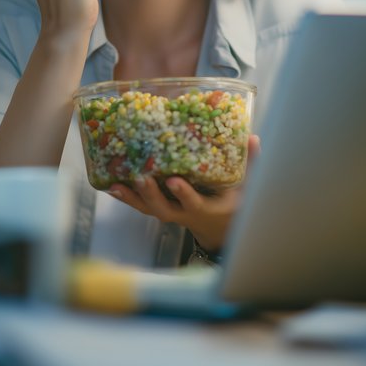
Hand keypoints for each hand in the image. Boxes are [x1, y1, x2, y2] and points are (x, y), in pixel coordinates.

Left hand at [108, 134, 260, 252]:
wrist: (219, 228)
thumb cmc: (232, 202)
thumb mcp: (247, 188)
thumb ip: (251, 164)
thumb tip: (254, 137)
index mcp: (206, 208)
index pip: (193, 202)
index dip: (183, 193)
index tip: (174, 180)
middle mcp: (184, 214)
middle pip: (163, 209)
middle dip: (151, 195)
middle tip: (140, 178)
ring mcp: (171, 213)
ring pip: (148, 209)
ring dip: (131, 198)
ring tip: (116, 185)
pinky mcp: (160, 209)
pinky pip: (141, 205)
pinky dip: (127, 197)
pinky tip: (111, 186)